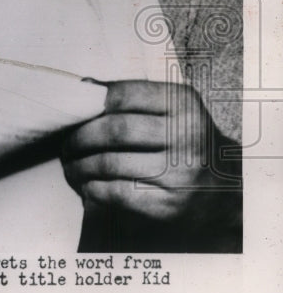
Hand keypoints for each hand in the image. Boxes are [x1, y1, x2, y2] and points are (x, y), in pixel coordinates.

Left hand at [62, 80, 240, 232]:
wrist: (225, 189)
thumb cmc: (184, 141)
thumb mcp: (171, 109)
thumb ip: (132, 97)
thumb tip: (83, 88)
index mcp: (183, 103)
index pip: (121, 94)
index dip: (91, 103)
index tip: (75, 112)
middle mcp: (186, 136)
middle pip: (113, 130)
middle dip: (79, 137)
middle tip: (66, 143)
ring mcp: (180, 173)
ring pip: (108, 163)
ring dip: (78, 165)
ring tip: (70, 164)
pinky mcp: (169, 204)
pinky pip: (115, 193)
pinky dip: (92, 188)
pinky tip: (86, 185)